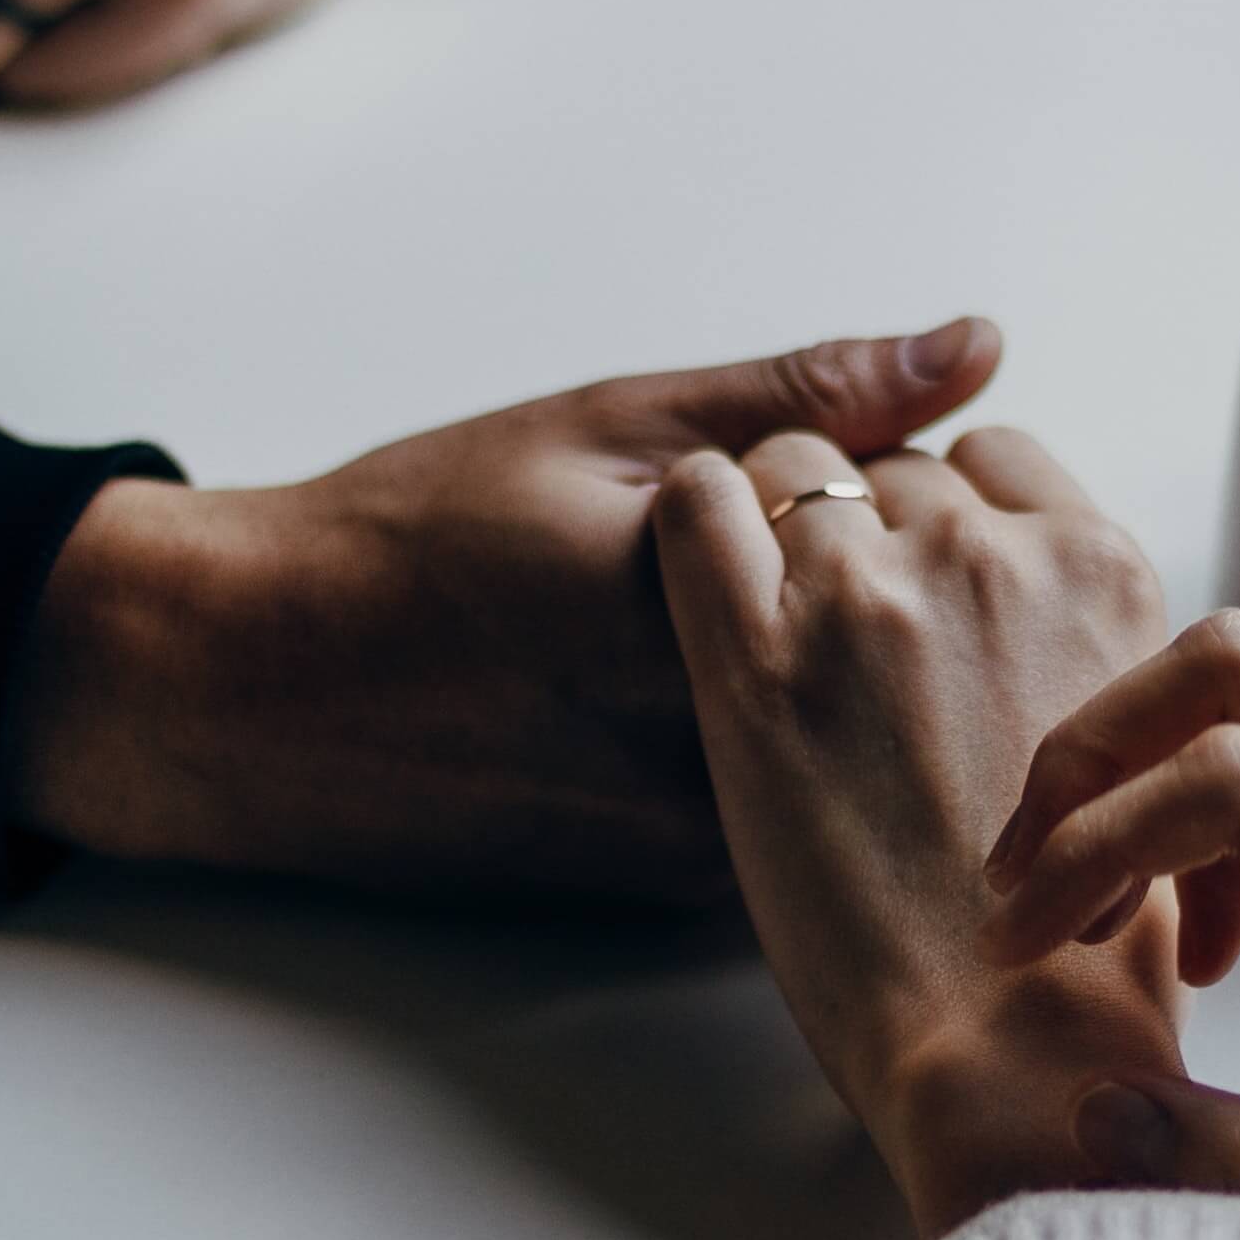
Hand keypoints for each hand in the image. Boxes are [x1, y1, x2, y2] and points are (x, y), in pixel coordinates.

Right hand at [11, 319, 1003, 897]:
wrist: (263, 696)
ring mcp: (718, 839)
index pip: (928, 541)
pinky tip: (687, 705)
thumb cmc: (418, 542)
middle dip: (896, 594)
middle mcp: (733, 749)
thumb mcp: (609, 426)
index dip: (896, 492)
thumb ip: (806, 395)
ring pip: (875, 748)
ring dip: (861, 687)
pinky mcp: (696, 893)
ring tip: (694, 633)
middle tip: (786, 545)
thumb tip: (977, 345)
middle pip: (921, 661)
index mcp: (721, 610)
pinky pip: (812, 811)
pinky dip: (807, 757)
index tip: (818, 472)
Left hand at [651, 424, 1184, 1235]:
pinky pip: (696, 500)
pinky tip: (697, 589)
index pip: (997, 458)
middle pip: (893, 465)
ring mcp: (870, 594)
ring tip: (769, 631)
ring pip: (792, 466)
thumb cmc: (1082, 942)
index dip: (946, 511)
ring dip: (774, 528)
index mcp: (1101, 573)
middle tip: (840, 638)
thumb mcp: (1143, 752)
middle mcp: (992, 557)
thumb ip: (1094, 652)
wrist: (1006, 1045)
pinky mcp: (754, 656)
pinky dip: (691, 521)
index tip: (922, 581)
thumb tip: (1049, 626)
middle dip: (862, 529)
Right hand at [979, 612, 1239, 1239]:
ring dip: (1147, 775)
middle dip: (1095, 753)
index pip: (1234, 780)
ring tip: (1096, 928)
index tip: (1024, 952)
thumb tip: (1096, 1120)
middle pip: (1238, 665)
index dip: (1092, 845)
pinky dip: (1211, 809)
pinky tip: (1208, 949)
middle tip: (1028, 897)